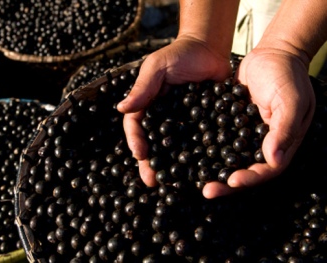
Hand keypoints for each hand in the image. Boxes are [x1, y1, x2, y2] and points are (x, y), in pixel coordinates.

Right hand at [117, 36, 231, 186]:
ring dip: (172, 167)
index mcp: (149, 105)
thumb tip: (121, 109)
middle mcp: (164, 118)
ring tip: (172, 185)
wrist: (211, 49)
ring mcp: (184, 123)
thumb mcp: (157, 66)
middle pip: (155, 144)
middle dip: (151, 163)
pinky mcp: (204, 125)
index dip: (136, 141)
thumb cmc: (180, 53)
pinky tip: (198, 172)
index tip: (139, 155)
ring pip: (175, 149)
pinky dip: (197, 158)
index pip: (137, 125)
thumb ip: (143, 87)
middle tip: (151, 181)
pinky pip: (199, 143)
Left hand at [202, 47, 315, 197]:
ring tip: (193, 177)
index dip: (249, 179)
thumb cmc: (287, 76)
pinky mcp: (229, 122)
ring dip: (211, 168)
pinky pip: (217, 138)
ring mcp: (243, 134)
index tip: (231, 182)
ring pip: (226, 157)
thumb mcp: (291, 101)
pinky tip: (188, 151)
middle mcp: (260, 144)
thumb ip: (284, 130)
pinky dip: (205, 146)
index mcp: (280, 144)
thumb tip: (275, 160)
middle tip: (206, 190)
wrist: (272, 54)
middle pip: (243, 169)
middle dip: (224, 182)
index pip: (265, 170)